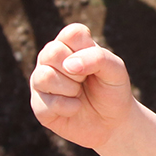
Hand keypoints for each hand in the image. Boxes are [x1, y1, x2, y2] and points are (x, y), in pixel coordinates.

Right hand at [29, 24, 155, 155]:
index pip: (71, 33)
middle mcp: (50, 59)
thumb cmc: (112, 90)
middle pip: (53, 52)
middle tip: (85, 80)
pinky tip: (76, 108)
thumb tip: (68, 65)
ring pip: (45, 76)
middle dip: (77, 71)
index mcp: (68, 44)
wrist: (113, 123)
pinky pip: (49, 103)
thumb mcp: (115, 70)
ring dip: (71, 89)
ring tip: (79, 93)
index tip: (96, 64)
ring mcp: (40, 81)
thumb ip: (97, 58)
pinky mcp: (39, 105)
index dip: (87, 50)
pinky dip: (70, 107)